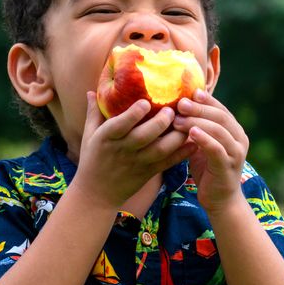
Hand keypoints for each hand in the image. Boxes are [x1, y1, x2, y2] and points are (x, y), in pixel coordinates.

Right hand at [73, 92, 196, 208]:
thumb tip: (92, 90)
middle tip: (172, 109)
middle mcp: (123, 150)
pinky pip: (168, 163)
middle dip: (161, 122)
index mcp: (106, 138)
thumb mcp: (89, 136)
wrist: (97, 194)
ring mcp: (137, 163)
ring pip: (160, 149)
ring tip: (186, 121)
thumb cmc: (92, 160)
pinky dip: (182, 153)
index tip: (145, 102)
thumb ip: (93, 113)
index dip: (133, 114)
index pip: (120, 125)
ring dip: (176, 136)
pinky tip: (194, 142)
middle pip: (144, 136)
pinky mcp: (148, 173)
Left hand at [173, 89, 249, 213]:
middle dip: (199, 108)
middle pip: (220, 117)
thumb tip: (177, 107)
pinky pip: (217, 149)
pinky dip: (204, 139)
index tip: (189, 92)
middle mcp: (239, 139)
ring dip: (197, 122)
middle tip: (180, 103)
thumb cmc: (208, 169)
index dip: (206, 99)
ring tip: (178, 119)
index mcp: (234, 131)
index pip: (221, 109)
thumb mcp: (201, 144)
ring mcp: (236, 153)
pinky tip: (191, 133)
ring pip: (218, 130)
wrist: (220, 200)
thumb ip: (196, 127)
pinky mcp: (228, 166)